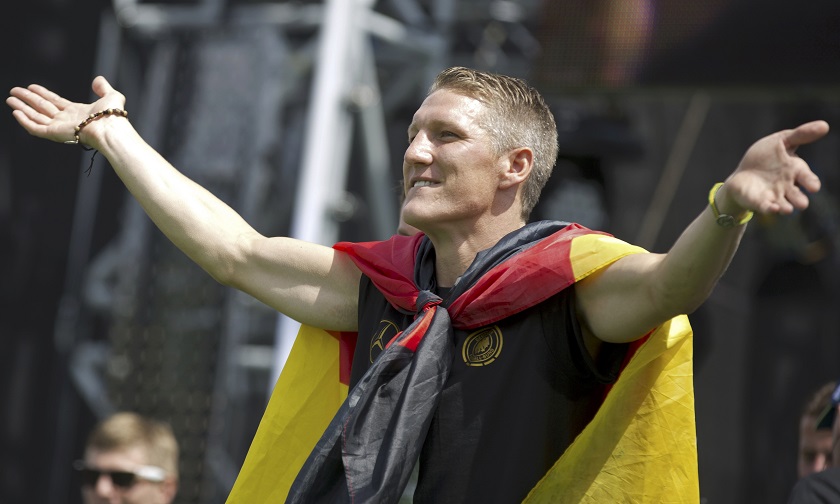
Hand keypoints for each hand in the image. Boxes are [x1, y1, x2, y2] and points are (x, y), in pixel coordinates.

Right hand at [6, 76, 125, 147]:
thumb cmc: (112, 116)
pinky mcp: (55, 134)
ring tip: (10, 99)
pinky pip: (36, 128)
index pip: (55, 101)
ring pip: (36, 117)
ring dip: (22, 108)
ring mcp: (60, 127)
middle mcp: (66, 120)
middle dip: (27, 99)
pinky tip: (16, 113)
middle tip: (14, 91)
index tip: (31, 87)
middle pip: (42, 107)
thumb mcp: (111, 96)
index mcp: (77, 112)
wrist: (110, 129)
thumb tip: (98, 79)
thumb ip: (103, 88)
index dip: (43, 93)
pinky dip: (25, 121)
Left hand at [720, 120, 829, 215]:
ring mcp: (774, 196)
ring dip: (786, 208)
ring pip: (783, 205)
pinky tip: (772, 209)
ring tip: (787, 210)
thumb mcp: (782, 141)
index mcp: (795, 171)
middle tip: (802, 204)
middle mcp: (788, 187)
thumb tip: (825, 125)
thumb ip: (801, 135)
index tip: (813, 187)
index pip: (807, 178)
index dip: (810, 182)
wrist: (743, 174)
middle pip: (797, 196)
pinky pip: (766, 207)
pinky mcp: (759, 202)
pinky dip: (769, 209)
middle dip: (799, 200)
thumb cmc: (766, 157)